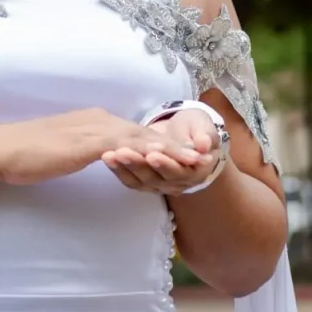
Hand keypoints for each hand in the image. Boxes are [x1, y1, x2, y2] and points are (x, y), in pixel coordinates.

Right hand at [0, 108, 207, 186]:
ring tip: (196, 162)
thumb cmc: (28, 153)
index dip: (166, 141)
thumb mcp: (64, 150)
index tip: (190, 152)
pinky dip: (146, 155)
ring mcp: (92, 128)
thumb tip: (102, 158)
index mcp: (95, 120)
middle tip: (207, 155)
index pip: (138, 131)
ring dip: (171, 150)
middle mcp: (98, 119)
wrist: (1, 149)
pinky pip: (123, 148)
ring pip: (141, 138)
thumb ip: (85, 150)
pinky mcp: (85, 142)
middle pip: (147, 131)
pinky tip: (162, 165)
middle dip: (178, 143)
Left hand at [102, 109, 221, 195]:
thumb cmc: (197, 127)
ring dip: (124, 168)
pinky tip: (107, 157)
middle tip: (121, 151)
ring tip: (109, 154)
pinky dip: (118, 169)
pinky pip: (130, 179)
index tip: (152, 153)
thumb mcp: (204, 127)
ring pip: (140, 181)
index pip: (179, 172)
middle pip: (156, 179)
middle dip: (138, 165)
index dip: (166, 164)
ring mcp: (160, 184)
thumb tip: (203, 145)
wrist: (186, 132)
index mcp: (195, 172)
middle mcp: (178, 184)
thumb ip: (205, 136)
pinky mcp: (145, 180)